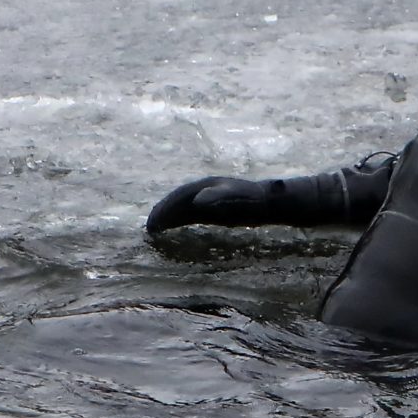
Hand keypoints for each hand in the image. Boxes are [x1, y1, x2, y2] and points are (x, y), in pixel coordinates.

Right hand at [146, 175, 270, 232]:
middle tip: (149, 229)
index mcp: (205, 185)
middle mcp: (203, 190)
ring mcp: (207, 200)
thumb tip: (197, 201)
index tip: (154, 221)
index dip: (166, 208)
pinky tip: (172, 231)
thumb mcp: (236, 199)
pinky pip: (190, 216)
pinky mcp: (212, 211)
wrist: (268, 202)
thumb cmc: (253, 201)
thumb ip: (218, 198)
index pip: (179, 196)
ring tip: (154, 232)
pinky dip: (178, 222)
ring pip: (182, 209)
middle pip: (177, 201)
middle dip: (162, 213)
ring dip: (168, 219)